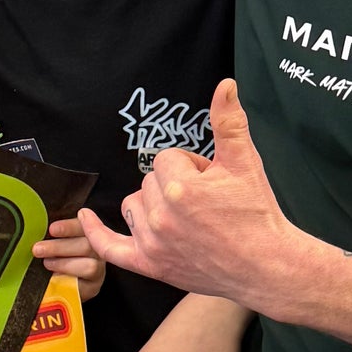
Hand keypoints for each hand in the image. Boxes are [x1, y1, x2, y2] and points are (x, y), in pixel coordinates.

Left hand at [32, 217, 105, 299]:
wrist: (60, 284)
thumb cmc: (56, 257)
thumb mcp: (54, 242)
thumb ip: (52, 235)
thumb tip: (36, 230)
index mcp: (89, 234)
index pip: (84, 227)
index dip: (69, 227)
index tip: (52, 229)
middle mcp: (97, 251)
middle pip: (87, 246)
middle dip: (60, 247)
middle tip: (38, 249)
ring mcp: (98, 271)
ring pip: (90, 266)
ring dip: (64, 264)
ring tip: (47, 263)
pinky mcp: (92, 288)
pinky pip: (83, 286)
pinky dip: (67, 281)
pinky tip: (54, 278)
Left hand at [79, 80, 301, 306]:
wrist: (266, 266)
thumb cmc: (257, 214)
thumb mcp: (245, 163)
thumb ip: (229, 122)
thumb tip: (225, 85)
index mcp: (181, 187)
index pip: (167, 158)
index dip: (192, 166)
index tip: (212, 183)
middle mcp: (161, 216)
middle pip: (149, 181)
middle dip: (175, 185)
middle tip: (206, 203)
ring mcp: (153, 243)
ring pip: (133, 205)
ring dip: (151, 204)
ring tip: (185, 216)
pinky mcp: (150, 265)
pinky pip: (111, 247)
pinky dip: (96, 232)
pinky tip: (85, 217)